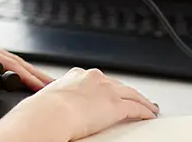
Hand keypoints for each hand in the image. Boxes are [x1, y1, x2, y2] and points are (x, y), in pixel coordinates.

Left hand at [0, 37, 53, 90]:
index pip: (6, 60)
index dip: (26, 73)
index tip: (41, 85)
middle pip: (13, 60)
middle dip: (34, 74)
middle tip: (54, 88)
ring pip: (8, 63)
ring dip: (27, 74)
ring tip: (44, 87)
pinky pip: (0, 66)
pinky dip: (15, 73)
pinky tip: (20, 82)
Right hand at [0, 67, 157, 141]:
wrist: (50, 114)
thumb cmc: (43, 110)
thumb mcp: (49, 98)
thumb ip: (56, 100)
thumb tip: (48, 110)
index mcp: (75, 76)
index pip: (98, 80)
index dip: (107, 87)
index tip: (110, 91)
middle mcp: (93, 78)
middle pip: (117, 84)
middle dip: (125, 92)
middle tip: (134, 98)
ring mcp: (106, 90)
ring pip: (131, 94)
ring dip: (141, 101)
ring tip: (148, 107)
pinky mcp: (115, 105)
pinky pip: (136, 108)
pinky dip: (144, 111)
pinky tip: (149, 115)